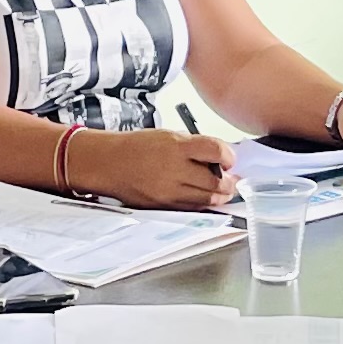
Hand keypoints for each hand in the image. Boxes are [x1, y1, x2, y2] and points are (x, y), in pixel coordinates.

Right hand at [78, 126, 239, 208]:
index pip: (216, 150)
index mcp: (177, 146)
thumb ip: (197, 146)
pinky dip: (203, 202)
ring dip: (220, 195)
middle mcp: (175, 170)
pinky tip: (204, 195)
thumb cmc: (138, 147)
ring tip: (222, 189)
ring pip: (208, 199)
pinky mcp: (165, 206)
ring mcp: (170, 191)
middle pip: (216, 181)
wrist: (110, 164)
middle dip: (229, 181)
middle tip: (233, 179)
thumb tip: (222, 157)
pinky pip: (193, 207)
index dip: (229, 156)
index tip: (230, 159)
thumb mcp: (170, 136)